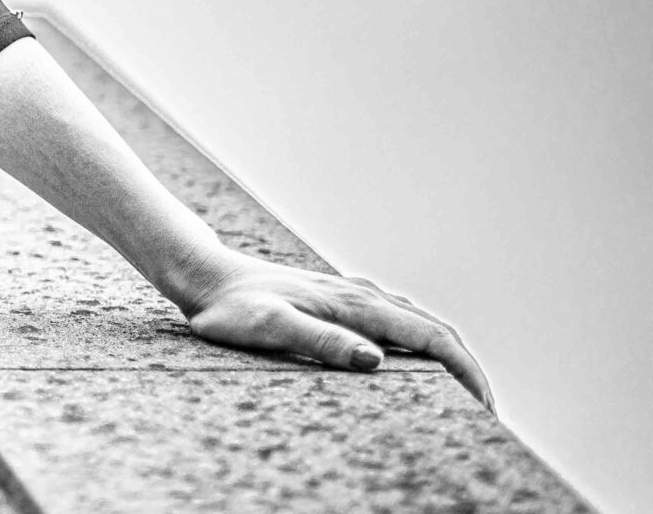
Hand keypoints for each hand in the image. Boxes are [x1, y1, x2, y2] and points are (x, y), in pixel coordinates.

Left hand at [171, 247, 494, 409]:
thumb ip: (321, 340)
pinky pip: (398, 324)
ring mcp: (354, 297)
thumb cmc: (233, 308)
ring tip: (465, 398)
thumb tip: (375, 360)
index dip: (467, 372)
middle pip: (436, 332)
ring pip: (420, 326)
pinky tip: (419, 368)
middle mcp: (363, 296)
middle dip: (469, 371)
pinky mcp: (341, 304)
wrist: (206, 278)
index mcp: (357, 304)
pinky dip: (424, 348)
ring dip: (449, 359)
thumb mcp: (271, 327)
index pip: (433, 337)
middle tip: (488, 415)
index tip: (487, 408)